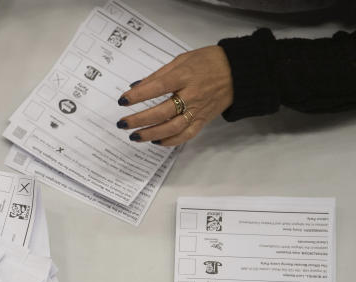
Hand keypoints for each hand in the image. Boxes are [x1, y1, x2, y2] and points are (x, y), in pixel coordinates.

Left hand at [116, 45, 233, 145]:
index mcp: (185, 76)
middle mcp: (191, 95)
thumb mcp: (182, 60)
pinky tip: (156, 141)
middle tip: (122, 123)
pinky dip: (170, 141)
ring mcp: (198, 109)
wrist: (239, 71)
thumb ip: (158, 75)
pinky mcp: (204, 119)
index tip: (123, 100)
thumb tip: (136, 86)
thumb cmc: (208, 62)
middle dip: (139, 119)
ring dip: (151, 134)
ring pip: (172, 127)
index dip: (138, 95)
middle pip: (162, 111)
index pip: (157, 87)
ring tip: (134, 136)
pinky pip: (186, 134)